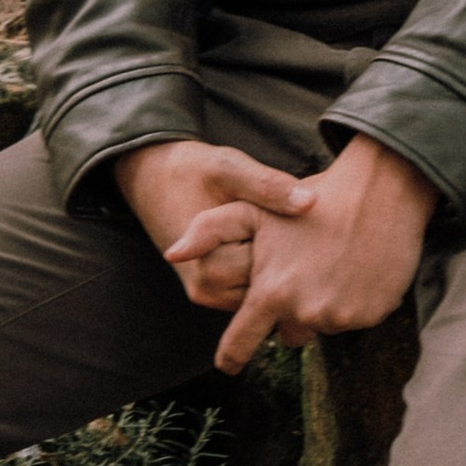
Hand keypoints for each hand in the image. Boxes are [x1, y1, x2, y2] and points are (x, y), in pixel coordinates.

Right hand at [116, 140, 317, 313]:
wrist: (155, 181)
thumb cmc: (193, 171)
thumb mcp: (229, 169)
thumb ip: (267, 186)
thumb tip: (309, 204)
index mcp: (210, 265)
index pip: (277, 267)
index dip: (293, 239)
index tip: (296, 215)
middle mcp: (208, 290)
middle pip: (273, 283)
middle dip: (289, 255)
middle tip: (295, 224)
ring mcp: (213, 297)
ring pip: (268, 289)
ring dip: (280, 263)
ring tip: (283, 231)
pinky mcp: (219, 294)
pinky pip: (257, 287)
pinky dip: (269, 267)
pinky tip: (273, 241)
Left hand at [182, 132, 439, 374]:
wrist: (381, 191)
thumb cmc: (313, 198)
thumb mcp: (252, 209)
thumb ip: (207, 231)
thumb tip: (172, 254)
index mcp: (272, 293)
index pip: (240, 343)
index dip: (231, 357)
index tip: (228, 366)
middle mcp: (305, 312)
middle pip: (288, 334)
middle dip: (289, 313)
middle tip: (301, 275)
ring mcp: (342, 317)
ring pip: (322, 326)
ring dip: (322, 306)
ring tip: (331, 266)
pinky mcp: (372, 315)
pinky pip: (354, 319)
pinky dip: (353, 301)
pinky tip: (355, 270)